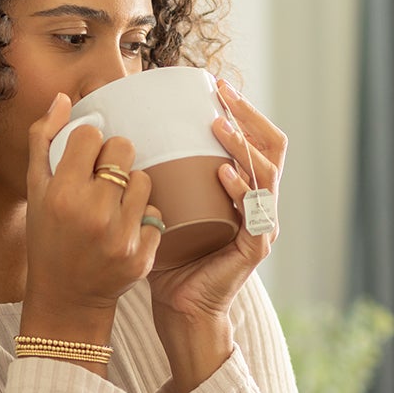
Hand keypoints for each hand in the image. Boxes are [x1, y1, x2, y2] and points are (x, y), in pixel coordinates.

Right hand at [22, 92, 163, 320]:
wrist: (65, 298)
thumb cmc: (47, 239)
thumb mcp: (35, 191)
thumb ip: (43, 140)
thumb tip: (63, 99)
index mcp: (62, 193)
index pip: (91, 134)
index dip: (87, 144)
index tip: (82, 161)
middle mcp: (92, 213)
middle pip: (124, 148)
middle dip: (114, 159)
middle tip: (103, 179)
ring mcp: (119, 236)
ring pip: (145, 180)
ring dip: (132, 188)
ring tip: (114, 206)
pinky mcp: (141, 255)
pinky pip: (156, 215)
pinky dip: (143, 220)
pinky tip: (124, 231)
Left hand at [147, 76, 284, 323]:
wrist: (179, 307)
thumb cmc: (169, 258)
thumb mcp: (164, 205)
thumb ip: (156, 175)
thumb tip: (121, 134)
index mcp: (244, 190)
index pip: (257, 139)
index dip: (244, 110)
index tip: (217, 84)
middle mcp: (260, 203)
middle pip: (272, 146)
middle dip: (249, 115)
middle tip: (222, 94)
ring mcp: (262, 225)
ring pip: (266, 173)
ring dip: (243, 145)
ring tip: (218, 126)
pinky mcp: (254, 248)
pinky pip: (255, 213)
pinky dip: (240, 189)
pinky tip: (223, 173)